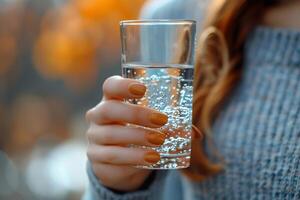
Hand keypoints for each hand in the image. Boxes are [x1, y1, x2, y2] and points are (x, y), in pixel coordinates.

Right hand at [85, 76, 167, 191]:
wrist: (118, 162)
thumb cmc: (136, 134)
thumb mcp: (149, 125)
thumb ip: (171, 125)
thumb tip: (194, 133)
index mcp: (111, 100)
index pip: (110, 86)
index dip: (123, 85)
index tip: (143, 89)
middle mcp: (98, 115)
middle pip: (109, 109)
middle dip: (137, 114)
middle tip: (162, 120)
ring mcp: (94, 137)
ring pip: (111, 135)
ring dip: (138, 137)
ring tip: (160, 142)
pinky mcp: (96, 157)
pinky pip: (113, 156)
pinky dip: (134, 156)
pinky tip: (152, 158)